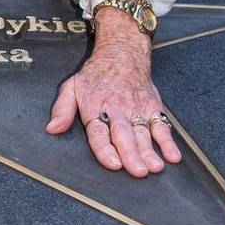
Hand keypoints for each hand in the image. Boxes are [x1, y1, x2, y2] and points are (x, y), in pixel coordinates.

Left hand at [46, 11, 181, 177]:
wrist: (121, 52)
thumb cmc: (95, 75)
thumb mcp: (72, 87)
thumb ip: (62, 109)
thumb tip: (52, 128)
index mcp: (95, 107)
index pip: (99, 132)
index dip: (105, 149)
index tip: (113, 163)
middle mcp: (117, 110)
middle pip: (124, 135)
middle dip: (131, 154)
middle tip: (138, 171)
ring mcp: (136, 109)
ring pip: (143, 133)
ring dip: (150, 151)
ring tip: (155, 167)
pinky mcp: (152, 107)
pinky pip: (161, 125)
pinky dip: (169, 141)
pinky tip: (173, 155)